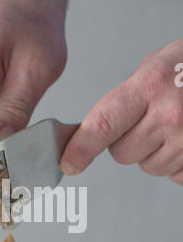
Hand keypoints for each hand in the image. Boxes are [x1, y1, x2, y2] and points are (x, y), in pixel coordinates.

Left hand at [61, 39, 182, 184]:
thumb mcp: (155, 66)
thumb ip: (125, 98)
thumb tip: (92, 130)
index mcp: (150, 86)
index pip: (103, 124)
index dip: (81, 148)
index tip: (68, 162)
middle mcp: (170, 115)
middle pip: (122, 154)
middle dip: (127, 143)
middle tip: (147, 122)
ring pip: (148, 167)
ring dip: (154, 153)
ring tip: (174, 126)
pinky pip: (174, 175)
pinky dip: (176, 163)